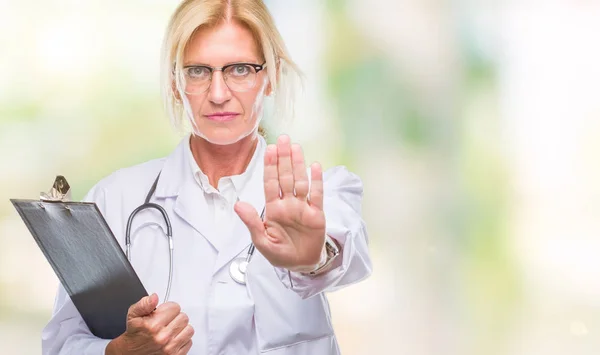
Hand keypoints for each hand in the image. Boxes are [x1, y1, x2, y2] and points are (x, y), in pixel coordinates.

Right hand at [105, 293, 193, 354]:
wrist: (131, 354)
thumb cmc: (135, 334)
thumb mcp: (133, 315)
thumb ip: (144, 304)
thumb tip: (154, 297)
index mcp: (153, 326)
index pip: (175, 307)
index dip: (168, 308)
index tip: (162, 313)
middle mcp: (163, 338)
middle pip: (184, 317)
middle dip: (175, 317)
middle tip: (166, 321)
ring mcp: (170, 348)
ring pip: (189, 329)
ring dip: (181, 328)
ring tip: (171, 330)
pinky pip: (189, 342)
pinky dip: (183, 340)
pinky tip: (173, 339)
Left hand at [235, 134, 325, 270]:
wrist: (301, 265)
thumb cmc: (279, 253)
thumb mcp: (261, 241)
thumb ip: (251, 222)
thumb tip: (238, 204)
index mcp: (273, 208)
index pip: (270, 183)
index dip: (270, 167)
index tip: (270, 150)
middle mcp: (288, 203)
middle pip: (285, 177)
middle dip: (284, 159)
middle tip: (283, 139)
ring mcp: (303, 207)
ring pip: (300, 181)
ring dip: (298, 165)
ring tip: (296, 147)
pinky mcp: (317, 214)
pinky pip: (317, 194)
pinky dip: (316, 180)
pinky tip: (314, 167)